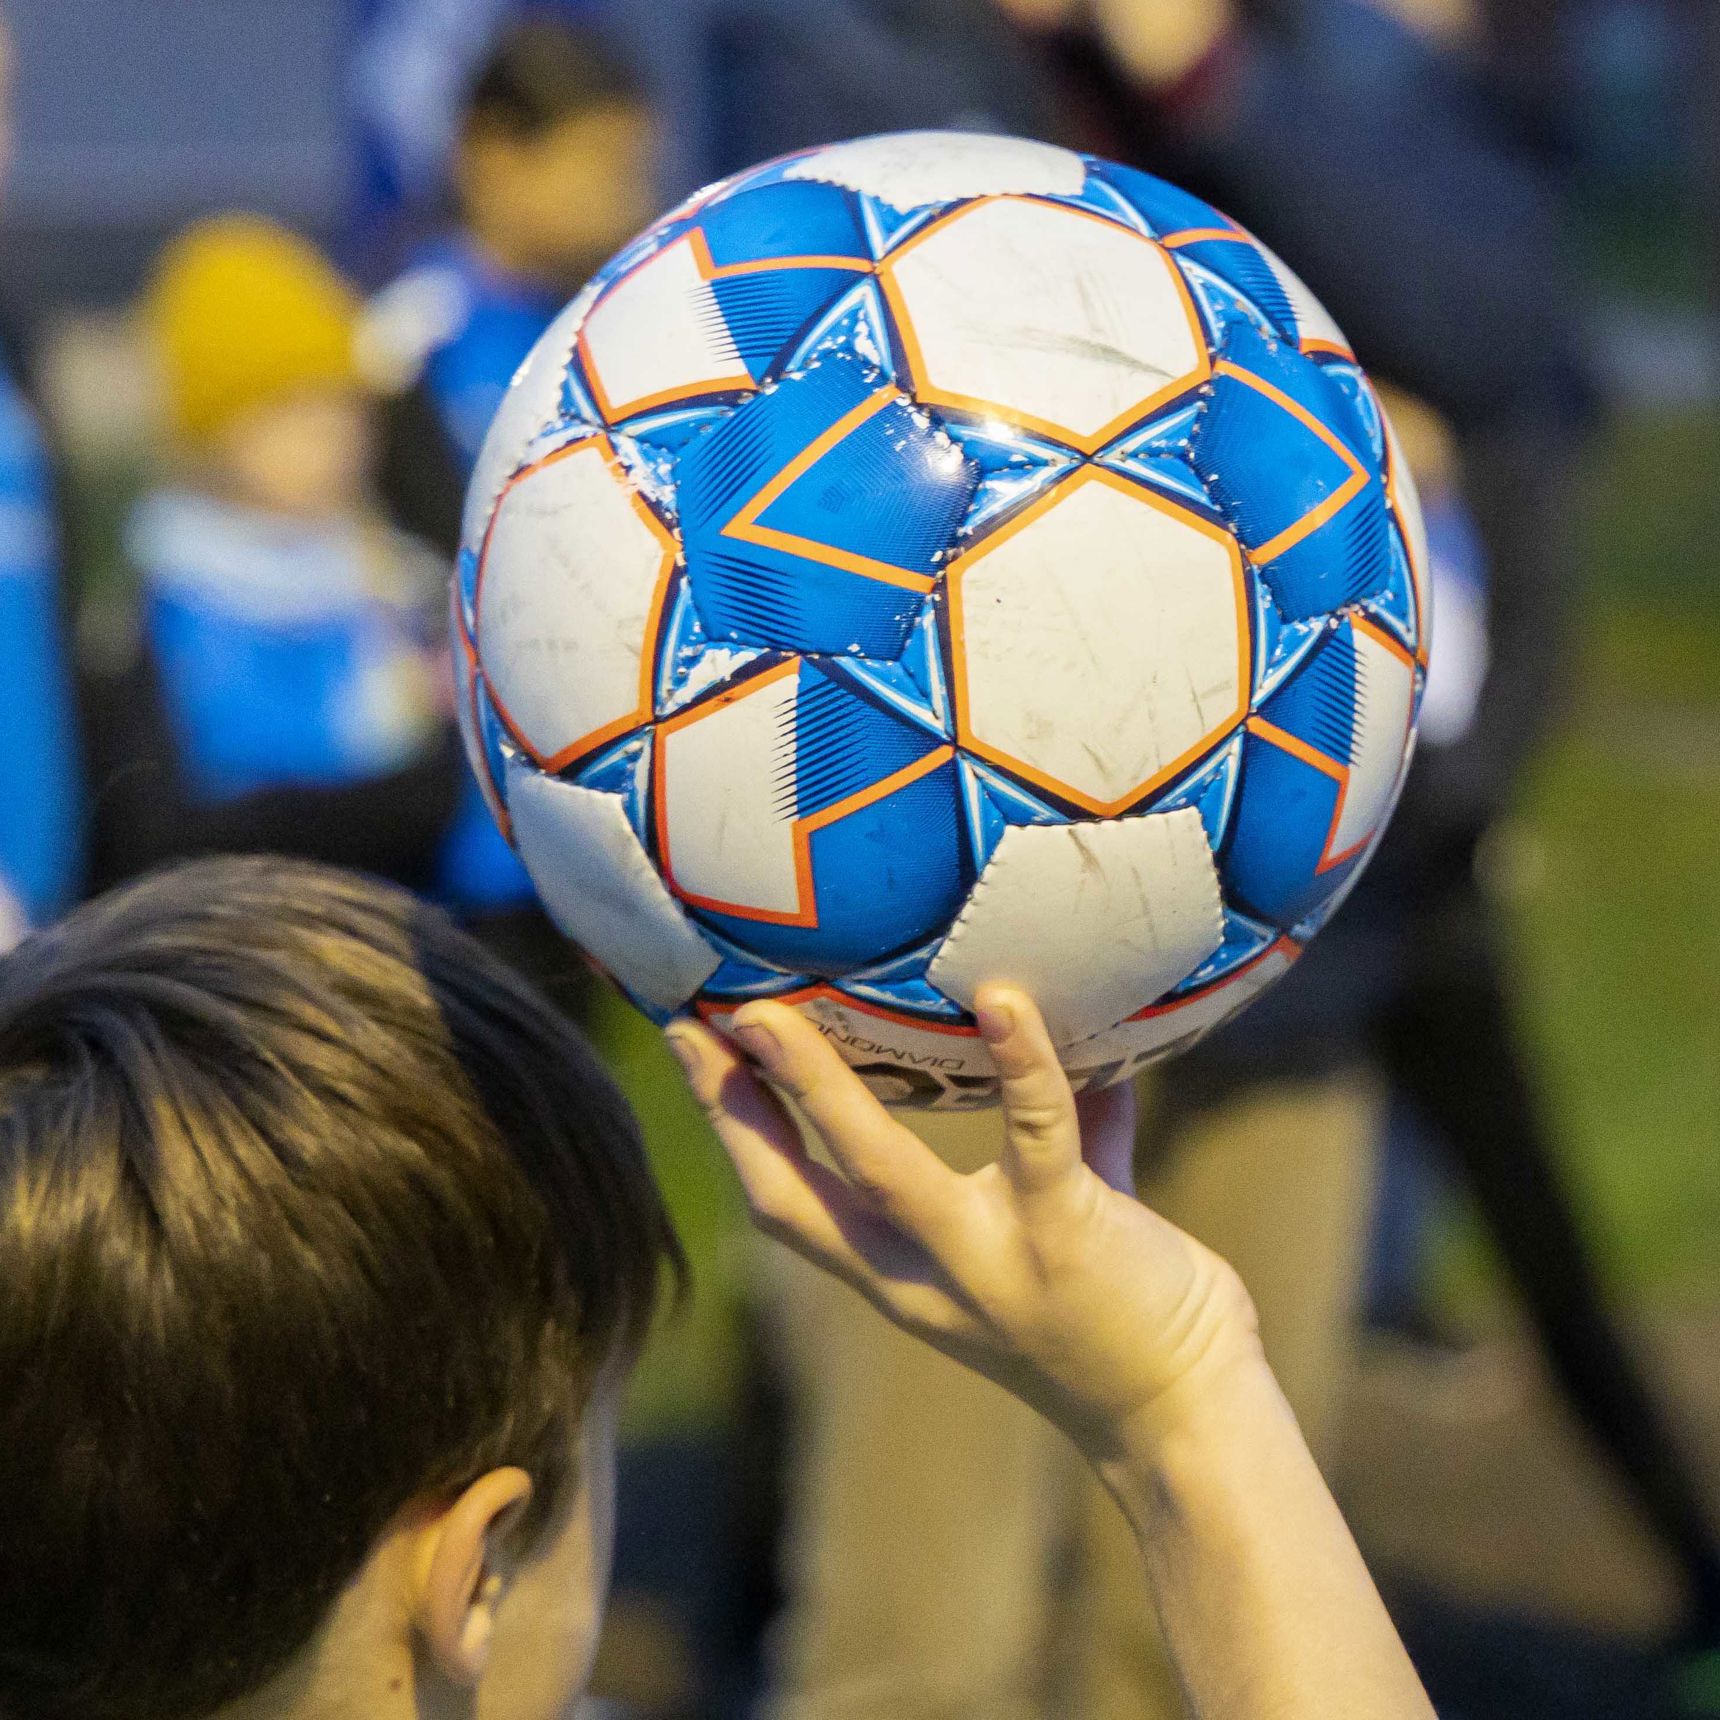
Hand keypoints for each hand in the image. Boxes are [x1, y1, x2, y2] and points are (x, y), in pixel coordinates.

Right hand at [667, 987, 1262, 1464]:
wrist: (1188, 1420)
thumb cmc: (1124, 1311)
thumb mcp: (1052, 1223)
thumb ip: (1058, 1136)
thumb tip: (1070, 1038)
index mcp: (901, 1275)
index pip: (785, 1201)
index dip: (730, 1128)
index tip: (692, 1049)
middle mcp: (921, 1279)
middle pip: (792, 1192)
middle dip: (732, 1107)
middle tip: (695, 1019)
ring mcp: (988, 1261)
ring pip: (880, 1169)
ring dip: (816, 1089)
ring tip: (773, 1013)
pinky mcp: (1064, 1236)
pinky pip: (1037, 1138)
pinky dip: (1020, 1067)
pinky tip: (1003, 1002)